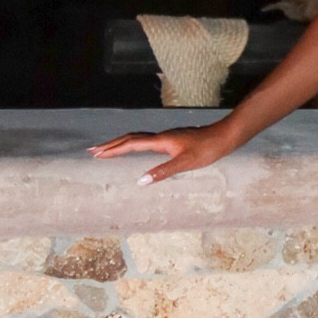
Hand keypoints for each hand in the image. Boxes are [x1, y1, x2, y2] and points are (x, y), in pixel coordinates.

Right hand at [87, 122, 234, 184]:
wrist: (224, 137)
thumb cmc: (206, 150)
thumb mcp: (185, 163)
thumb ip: (162, 172)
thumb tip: (140, 181)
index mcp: (160, 141)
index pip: (131, 144)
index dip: (113, 150)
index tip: (97, 154)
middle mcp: (161, 137)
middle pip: (130, 138)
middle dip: (111, 145)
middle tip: (93, 151)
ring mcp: (167, 137)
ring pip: (138, 138)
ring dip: (121, 143)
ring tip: (108, 149)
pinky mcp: (173, 139)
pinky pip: (146, 140)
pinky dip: (134, 144)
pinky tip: (136, 149)